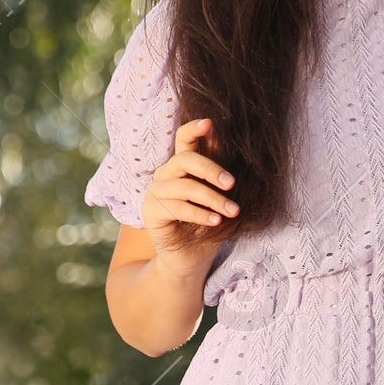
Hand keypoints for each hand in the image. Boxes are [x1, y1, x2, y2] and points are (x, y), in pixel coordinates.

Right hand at [142, 120, 238, 265]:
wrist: (192, 261)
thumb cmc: (209, 226)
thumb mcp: (219, 196)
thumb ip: (219, 172)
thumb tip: (224, 139)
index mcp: (183, 166)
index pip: (184, 139)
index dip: (194, 129)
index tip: (209, 123)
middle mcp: (166, 174)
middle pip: (185, 159)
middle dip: (212, 169)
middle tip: (232, 183)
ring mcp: (155, 192)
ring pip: (185, 186)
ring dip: (213, 199)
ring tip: (233, 211)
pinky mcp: (150, 211)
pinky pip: (177, 207)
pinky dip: (200, 214)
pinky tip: (216, 221)